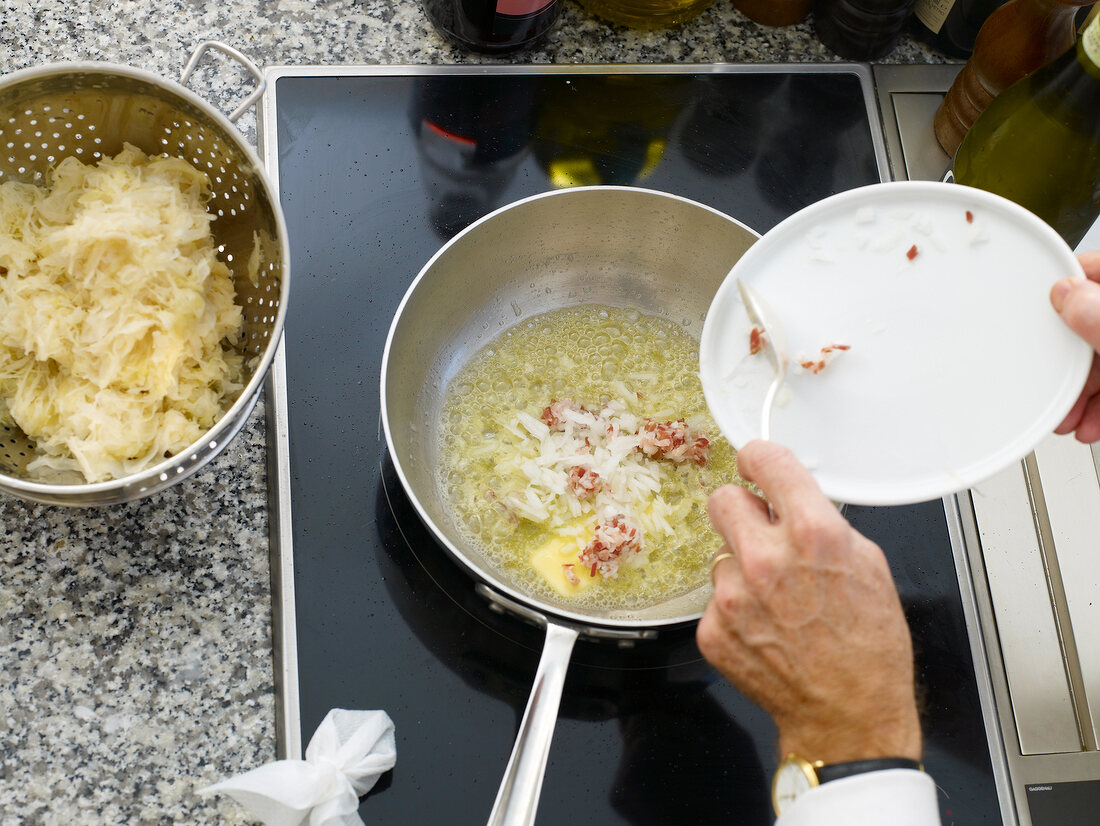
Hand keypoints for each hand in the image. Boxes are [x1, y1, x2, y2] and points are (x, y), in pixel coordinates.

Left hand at [697, 440, 921, 763]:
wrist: (849, 716)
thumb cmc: (868, 648)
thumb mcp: (868, 564)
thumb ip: (824, 522)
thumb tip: (794, 498)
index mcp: (811, 534)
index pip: (765, 461)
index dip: (759, 457)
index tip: (755, 462)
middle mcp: (765, 560)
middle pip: (722, 499)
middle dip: (743, 510)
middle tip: (762, 533)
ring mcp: (733, 597)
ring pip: (720, 553)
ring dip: (741, 566)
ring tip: (777, 598)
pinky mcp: (713, 629)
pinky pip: (715, 597)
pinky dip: (735, 607)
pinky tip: (765, 626)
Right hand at [1051, 251, 1099, 441]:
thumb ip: (1097, 315)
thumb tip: (1065, 293)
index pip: (1090, 273)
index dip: (1058, 290)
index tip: (1035, 310)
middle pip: (1088, 327)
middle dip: (1066, 365)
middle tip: (1050, 384)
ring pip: (1099, 361)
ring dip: (1079, 394)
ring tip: (1066, 417)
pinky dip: (1097, 407)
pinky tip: (1088, 423)